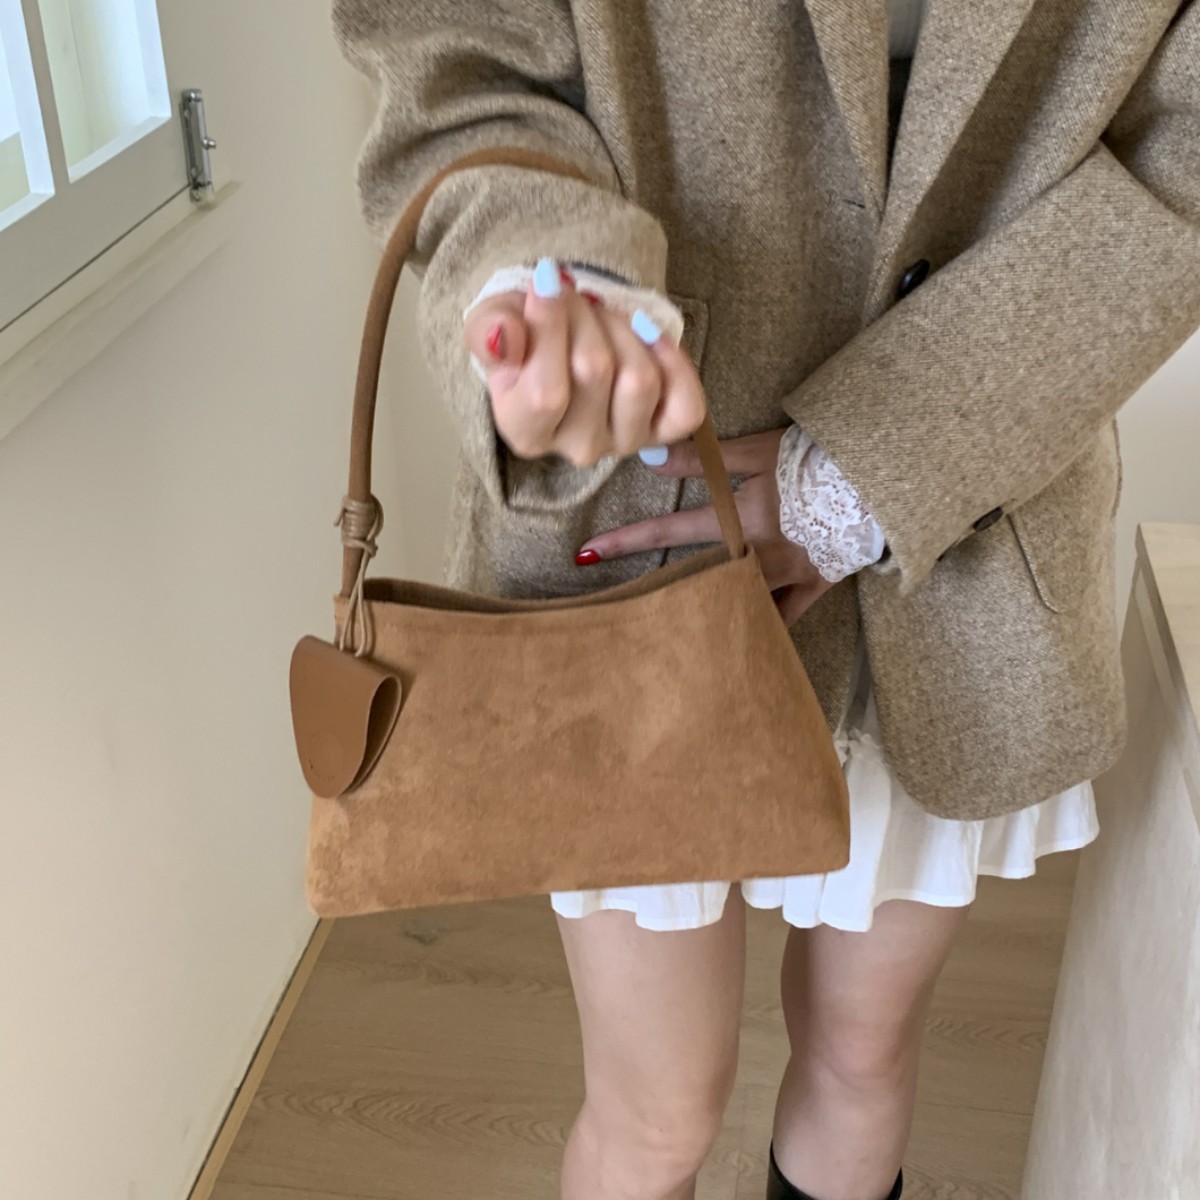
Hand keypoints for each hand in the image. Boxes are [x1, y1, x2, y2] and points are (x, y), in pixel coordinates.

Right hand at [462, 259, 705, 467]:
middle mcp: (577, 447)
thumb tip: (505, 336)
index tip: (545, 281)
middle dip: (584, 314)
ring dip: (624, 329)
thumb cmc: (524, 333)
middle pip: (593, 373)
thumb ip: (488, 332)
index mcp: (526, 431)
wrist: (563, 337)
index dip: (549, 328)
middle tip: (574, 295)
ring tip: (605, 314)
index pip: (546, 394)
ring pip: (639, 381)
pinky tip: (648, 334)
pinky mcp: (664, 432)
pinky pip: (685, 406)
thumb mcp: (492, 324)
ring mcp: (624, 443)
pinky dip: (673, 361)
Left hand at [573, 429, 835, 624]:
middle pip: (695, 574)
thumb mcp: (763, 450)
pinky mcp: (817, 583)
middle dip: (652, 585)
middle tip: (618, 603)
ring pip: (736, 602)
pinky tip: (743, 650)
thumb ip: (710, 458)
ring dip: (705, 613)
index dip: (627, 540)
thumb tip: (654, 458)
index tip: (585, 553)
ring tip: (669, 637)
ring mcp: (787, 574)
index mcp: (739, 521)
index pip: (670, 532)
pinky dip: (767, 629)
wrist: (884, 480)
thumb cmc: (822, 458)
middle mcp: (756, 555)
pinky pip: (788, 616)